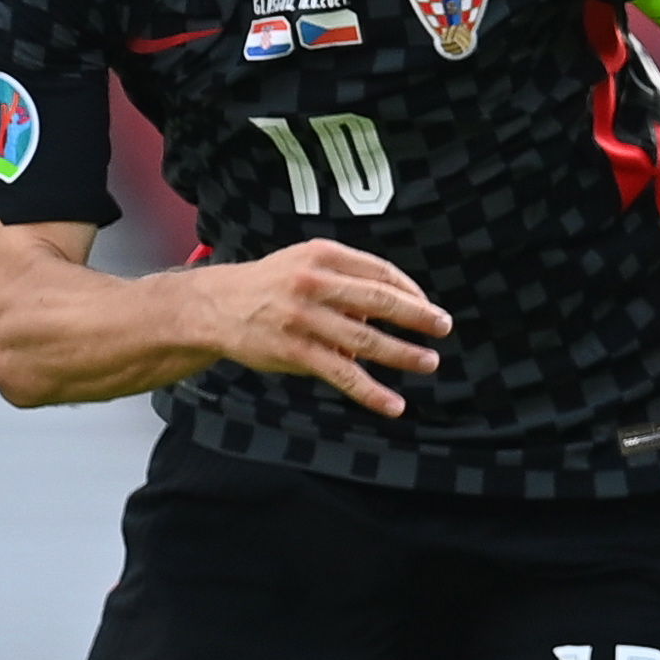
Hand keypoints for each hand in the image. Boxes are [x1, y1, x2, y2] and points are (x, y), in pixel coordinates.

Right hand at [195, 242, 451, 416]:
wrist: (215, 306)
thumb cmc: (268, 285)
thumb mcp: (303, 263)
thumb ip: (344, 279)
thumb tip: (387, 311)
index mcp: (322, 255)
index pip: (380, 271)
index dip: (410, 291)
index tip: (427, 307)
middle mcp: (315, 283)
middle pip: (380, 300)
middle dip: (418, 316)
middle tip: (444, 327)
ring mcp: (304, 318)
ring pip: (366, 339)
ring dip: (403, 353)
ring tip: (429, 362)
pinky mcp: (295, 352)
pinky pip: (343, 374)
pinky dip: (371, 391)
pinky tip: (394, 404)